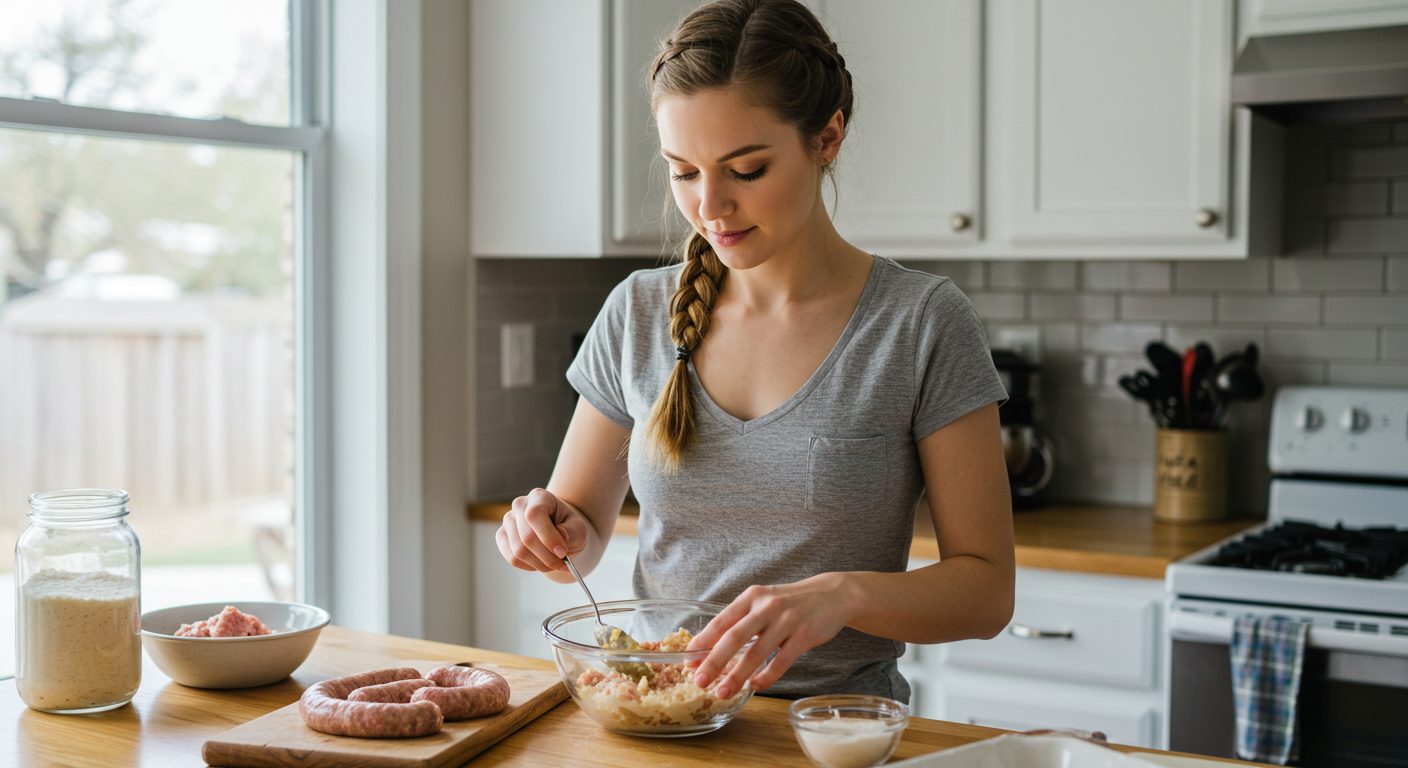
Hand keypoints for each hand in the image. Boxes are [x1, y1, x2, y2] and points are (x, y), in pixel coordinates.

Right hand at [495, 488, 588, 572]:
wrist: (558, 530)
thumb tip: (561, 537)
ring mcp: (508, 521)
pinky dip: (529, 566)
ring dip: (540, 564)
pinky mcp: (502, 537)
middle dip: (547, 557)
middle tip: (563, 564)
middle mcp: (520, 505)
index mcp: (539, 497)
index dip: (548, 537)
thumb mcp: (579, 528)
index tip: (563, 552)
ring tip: (554, 564)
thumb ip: (572, 532)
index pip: (535, 514)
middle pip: (526, 537)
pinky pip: (512, 558)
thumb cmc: (568, 527)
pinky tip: (541, 563)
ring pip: (518, 551)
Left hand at [686, 573, 854, 698]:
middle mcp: (766, 606)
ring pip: (756, 653)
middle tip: (699, 681)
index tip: (688, 661)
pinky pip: (781, 661)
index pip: (721, 621)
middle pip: (734, 637)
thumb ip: (741, 621)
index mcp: (751, 597)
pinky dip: (766, 676)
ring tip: (723, 692)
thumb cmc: (790, 603)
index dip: (702, 642)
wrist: (832, 594)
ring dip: (737, 676)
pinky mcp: (804, 635)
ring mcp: (787, 621)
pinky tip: (755, 686)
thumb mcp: (763, 602)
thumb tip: (709, 648)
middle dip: (714, 662)